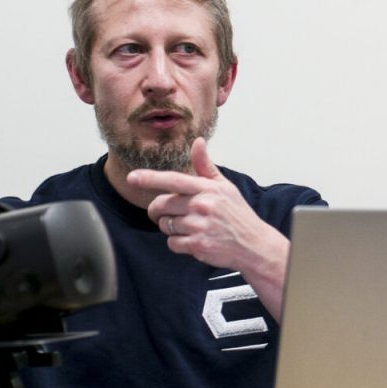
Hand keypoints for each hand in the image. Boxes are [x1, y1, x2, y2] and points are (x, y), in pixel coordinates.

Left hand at [127, 138, 289, 314]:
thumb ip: (205, 166)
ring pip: (165, 225)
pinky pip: (172, 243)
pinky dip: (178, 243)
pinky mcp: (197, 245)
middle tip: (169, 213)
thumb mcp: (224, 186)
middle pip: (162, 205)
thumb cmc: (237, 214)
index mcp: (207, 188)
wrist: (254, 244)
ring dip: (172, 227)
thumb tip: (197, 142)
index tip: (132, 178)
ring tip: (191, 227)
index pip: (173, 180)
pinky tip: (194, 239)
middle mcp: (202, 206)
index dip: (150, 179)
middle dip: (159, 210)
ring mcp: (199, 226)